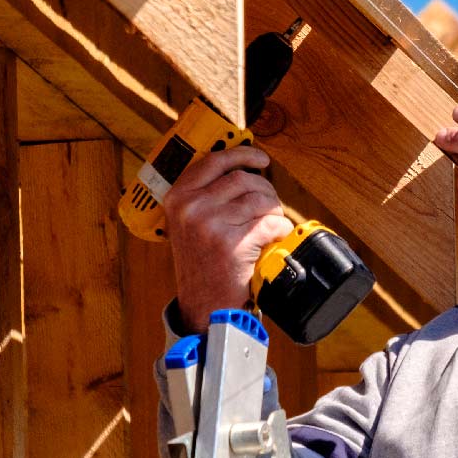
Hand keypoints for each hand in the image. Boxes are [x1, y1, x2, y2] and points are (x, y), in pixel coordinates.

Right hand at [163, 146, 295, 332]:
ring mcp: (210, 225)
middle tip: (270, 204)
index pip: (214, 161)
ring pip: (259, 200)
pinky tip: (275, 236)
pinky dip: (280, 228)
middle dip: (264, 189)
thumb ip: (205, 195)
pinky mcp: (233, 244)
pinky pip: (269, 223)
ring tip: (272, 221)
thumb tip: (243, 170)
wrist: (203, 303)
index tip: (261, 159)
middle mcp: (191, 208)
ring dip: (274, 209)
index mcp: (178, 197)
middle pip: (242, 179)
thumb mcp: (188, 223)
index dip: (242, 155)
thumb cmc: (201, 262)